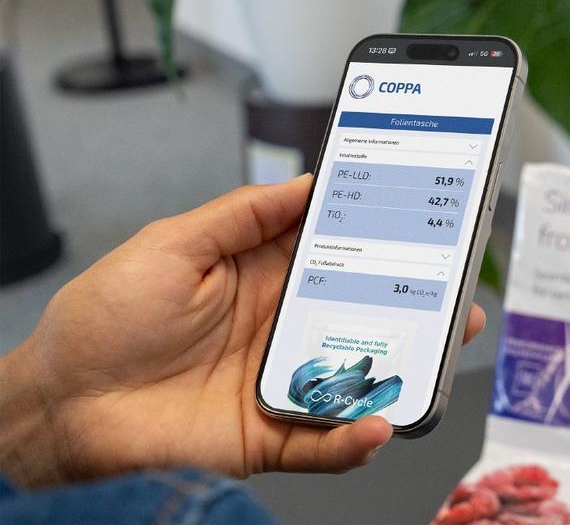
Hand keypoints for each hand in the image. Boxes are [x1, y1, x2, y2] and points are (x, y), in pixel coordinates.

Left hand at [0, 175, 486, 486]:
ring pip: (358, 375)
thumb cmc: (105, 319)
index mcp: (265, 275)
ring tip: (438, 350)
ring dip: (404, 367)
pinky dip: (354, 438)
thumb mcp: (173, 244)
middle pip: (365, 314)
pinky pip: (323, 440)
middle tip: (456, 289)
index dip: (383, 237)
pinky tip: (377, 422)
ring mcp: (281, 381)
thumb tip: (307, 181)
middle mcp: (283, 326)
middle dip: (416, 303)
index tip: (422, 219)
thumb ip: (243, 214)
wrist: (61, 404)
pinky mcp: (268, 434)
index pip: (340, 253)